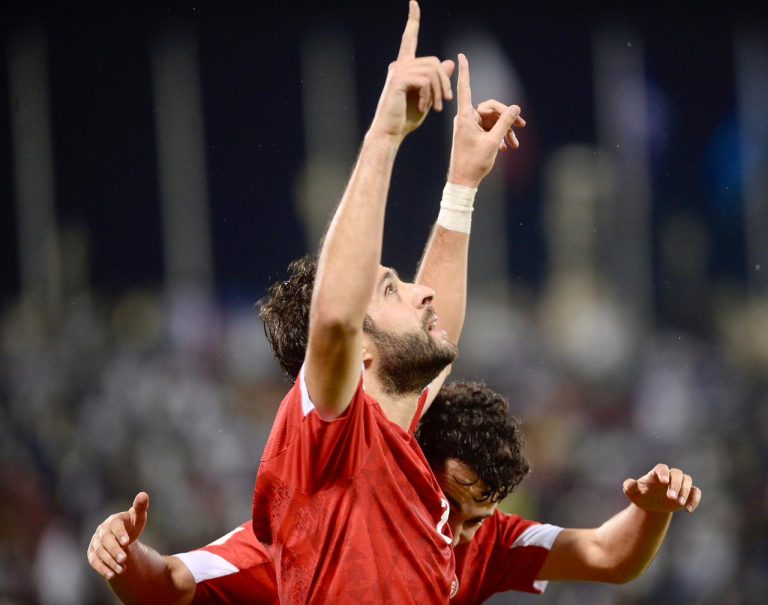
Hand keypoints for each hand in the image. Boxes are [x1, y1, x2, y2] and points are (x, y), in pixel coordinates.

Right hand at [87, 492, 149, 579]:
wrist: (121, 536)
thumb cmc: (131, 524)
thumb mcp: (138, 516)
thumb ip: (140, 506)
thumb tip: (143, 495)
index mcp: (113, 520)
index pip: (114, 525)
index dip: (120, 533)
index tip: (127, 541)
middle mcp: (102, 530)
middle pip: (105, 541)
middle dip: (114, 550)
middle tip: (124, 559)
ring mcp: (95, 542)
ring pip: (100, 552)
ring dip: (110, 561)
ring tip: (122, 569)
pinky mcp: (92, 553)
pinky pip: (94, 561)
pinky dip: (102, 568)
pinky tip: (112, 575)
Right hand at [369, 1, 454, 138]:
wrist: (390, 133)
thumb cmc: (406, 118)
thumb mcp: (427, 96)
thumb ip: (437, 80)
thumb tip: (448, 61)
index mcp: (404, 67)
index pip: (409, 38)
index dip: (413, 21)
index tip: (413, 4)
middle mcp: (399, 65)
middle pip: (434, 62)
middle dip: (444, 83)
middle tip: (445, 102)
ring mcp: (398, 70)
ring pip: (433, 72)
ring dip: (439, 92)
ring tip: (435, 108)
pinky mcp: (399, 79)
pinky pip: (425, 80)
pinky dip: (429, 96)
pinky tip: (425, 108)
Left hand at [447, 54, 524, 186]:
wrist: (463, 182)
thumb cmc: (474, 163)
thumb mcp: (493, 142)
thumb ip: (505, 123)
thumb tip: (515, 107)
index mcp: (465, 118)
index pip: (466, 89)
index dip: (465, 72)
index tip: (461, 56)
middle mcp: (466, 119)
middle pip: (490, 108)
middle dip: (506, 117)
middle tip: (521, 127)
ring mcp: (470, 126)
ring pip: (492, 120)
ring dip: (505, 130)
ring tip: (516, 144)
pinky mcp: (473, 134)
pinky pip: (489, 128)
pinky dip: (499, 136)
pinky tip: (508, 147)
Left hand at [623, 464, 701, 513]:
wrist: (651, 505)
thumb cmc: (641, 496)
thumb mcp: (632, 494)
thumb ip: (629, 487)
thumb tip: (630, 484)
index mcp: (656, 474)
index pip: (661, 468)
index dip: (664, 473)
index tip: (664, 481)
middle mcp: (669, 476)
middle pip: (677, 473)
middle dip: (676, 484)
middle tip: (671, 497)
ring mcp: (679, 484)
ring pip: (688, 480)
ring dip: (685, 491)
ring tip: (679, 503)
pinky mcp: (687, 493)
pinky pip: (696, 492)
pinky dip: (695, 499)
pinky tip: (688, 510)